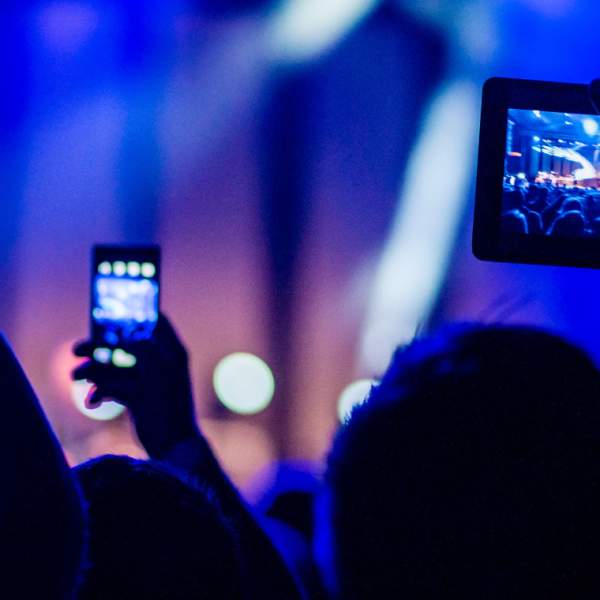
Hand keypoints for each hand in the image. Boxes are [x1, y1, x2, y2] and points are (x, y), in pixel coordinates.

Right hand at [72, 315, 199, 457]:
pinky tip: (92, 401)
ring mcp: (148, 380)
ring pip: (116, 368)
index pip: (154, 322)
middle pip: (126, 345)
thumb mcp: (157, 368)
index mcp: (172, 350)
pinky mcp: (137, 398)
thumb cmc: (170, 403)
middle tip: (76, 349)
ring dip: (94, 371)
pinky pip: (114, 388)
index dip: (133, 316)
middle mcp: (160, 361)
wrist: (173, 444)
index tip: (109, 314)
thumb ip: (143, 347)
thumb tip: (126, 339)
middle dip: (100, 347)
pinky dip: (101, 392)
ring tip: (76, 377)